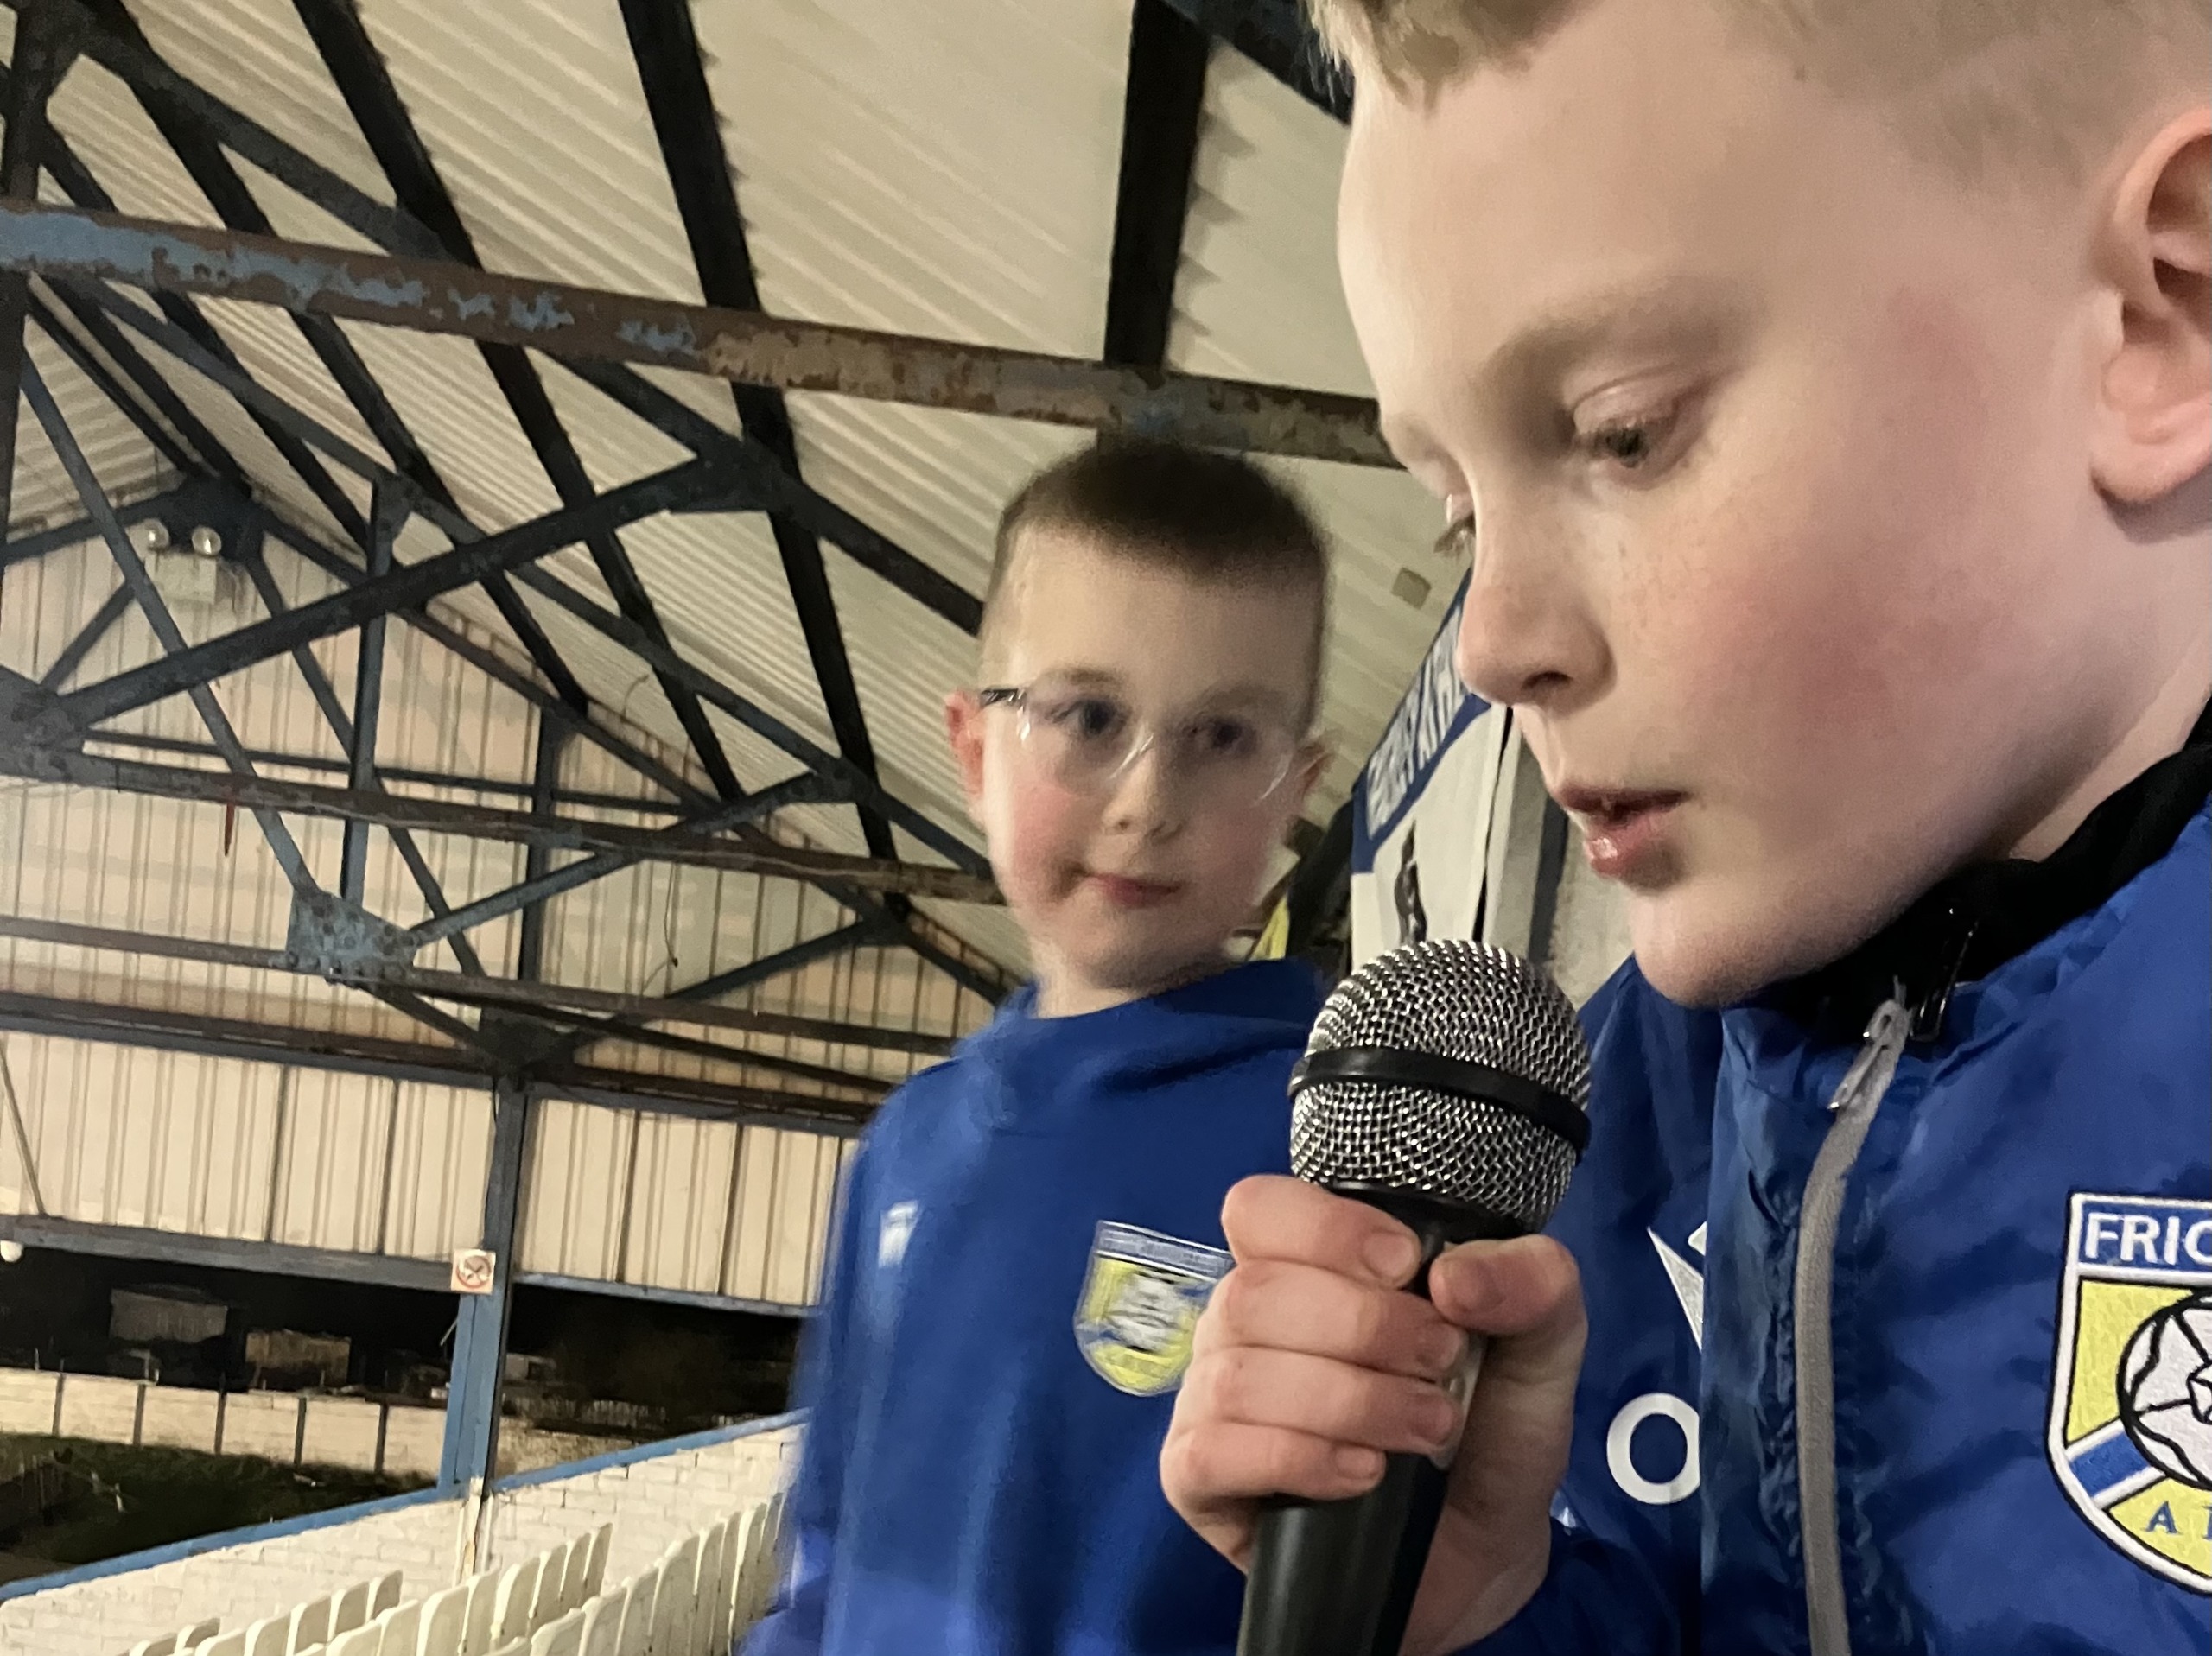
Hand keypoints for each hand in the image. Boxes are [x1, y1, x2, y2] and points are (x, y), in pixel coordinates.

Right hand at [1160, 1175, 1585, 1655]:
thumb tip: (1454, 1276)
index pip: (1260, 1210)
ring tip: (1424, 1431)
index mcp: (1308, 1267)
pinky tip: (1363, 1474)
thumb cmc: (1492, 1432)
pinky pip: (1211, 1452)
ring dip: (1347, 1402)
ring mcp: (1212, 1400)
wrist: (1485, 1555)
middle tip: (1442, 1367)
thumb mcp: (1543, 1347)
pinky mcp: (1198, 1480)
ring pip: (1238, 1375)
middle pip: (1254, 1292)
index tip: (1406, 1266)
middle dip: (1364, 1328)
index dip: (1326, 1230)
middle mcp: (1246, 1323)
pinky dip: (1298, 1458)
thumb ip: (1533, 1284)